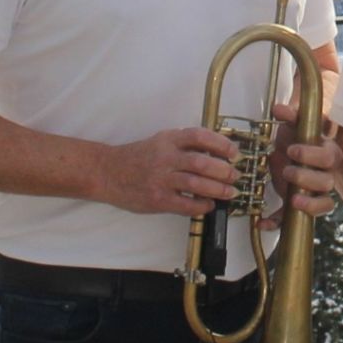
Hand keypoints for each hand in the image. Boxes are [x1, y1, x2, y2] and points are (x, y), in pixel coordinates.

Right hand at [102, 126, 239, 216]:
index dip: (221, 144)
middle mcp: (165, 157)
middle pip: (202, 162)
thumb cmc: (138, 157)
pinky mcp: (157, 199)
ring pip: (196, 184)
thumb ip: (184, 144)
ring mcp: (160, 179)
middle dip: (224, 171)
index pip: (199, 137)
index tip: (234, 153)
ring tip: (229, 192)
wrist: (107, 172)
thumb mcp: (160, 141)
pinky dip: (201, 205)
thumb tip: (217, 153)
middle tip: (235, 176)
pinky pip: (185, 204)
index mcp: (168, 139)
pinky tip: (208, 205)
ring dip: (218, 189)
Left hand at [266, 98, 339, 225]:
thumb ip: (289, 116)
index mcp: (326, 154)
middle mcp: (325, 175)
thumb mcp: (293, 125)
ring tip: (293, 201)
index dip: (313, 156)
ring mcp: (314, 193)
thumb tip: (278, 108)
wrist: (292, 152)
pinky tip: (263, 223)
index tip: (292, 150)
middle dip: (307, 178)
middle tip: (288, 172)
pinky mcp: (299, 205)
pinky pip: (294, 219)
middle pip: (327, 182)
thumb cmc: (296, 138)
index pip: (330, 158)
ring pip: (323, 203)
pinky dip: (278, 223)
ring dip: (309, 204)